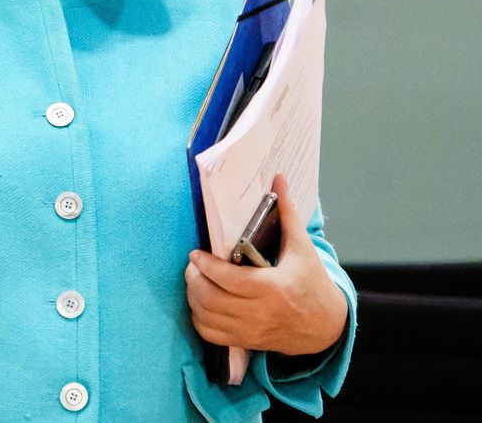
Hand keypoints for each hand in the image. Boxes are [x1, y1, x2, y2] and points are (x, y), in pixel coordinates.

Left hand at [185, 174, 347, 355]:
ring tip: (195, 280)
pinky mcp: (247, 341)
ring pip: (206, 318)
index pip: (227, 279)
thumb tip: (278, 179)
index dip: (205, 266)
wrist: (327, 326)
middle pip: (210, 299)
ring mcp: (251, 330)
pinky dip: (198, 318)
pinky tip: (201, 302)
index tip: (196, 254)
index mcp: (273, 288)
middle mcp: (259, 313)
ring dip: (193, 297)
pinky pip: (211, 335)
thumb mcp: (302, 248)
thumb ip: (287, 214)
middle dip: (194, 279)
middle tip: (192, 265)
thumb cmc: (312, 282)